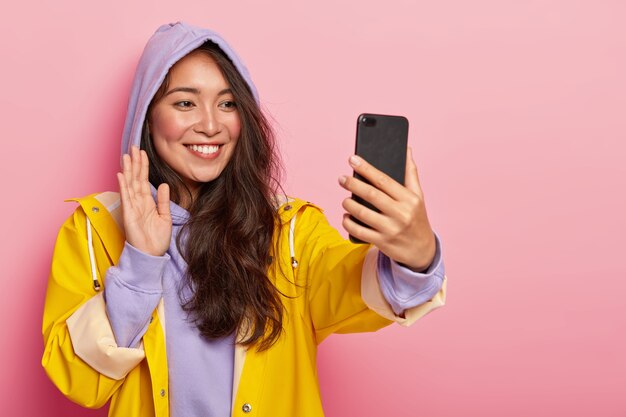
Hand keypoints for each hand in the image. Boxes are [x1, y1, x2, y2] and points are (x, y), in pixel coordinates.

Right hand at [117, 146, 171, 256]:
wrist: (151, 255)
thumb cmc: (157, 239)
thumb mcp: (165, 217)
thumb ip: (163, 201)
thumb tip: (163, 184)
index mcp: (147, 202)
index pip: (144, 180)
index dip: (143, 166)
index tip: (142, 153)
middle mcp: (138, 202)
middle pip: (135, 178)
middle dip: (134, 163)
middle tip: (133, 148)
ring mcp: (132, 207)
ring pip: (129, 184)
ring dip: (127, 170)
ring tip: (126, 156)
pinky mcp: (128, 215)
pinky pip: (126, 197)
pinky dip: (123, 186)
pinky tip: (121, 175)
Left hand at [338, 147, 435, 271]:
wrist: (422, 250)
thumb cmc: (417, 218)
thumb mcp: (418, 196)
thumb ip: (411, 173)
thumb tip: (406, 149)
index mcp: (409, 199)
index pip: (383, 180)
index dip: (366, 168)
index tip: (352, 160)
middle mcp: (401, 214)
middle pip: (371, 195)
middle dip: (352, 184)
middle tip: (341, 178)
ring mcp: (390, 229)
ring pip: (362, 214)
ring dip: (349, 204)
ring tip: (345, 199)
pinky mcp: (382, 242)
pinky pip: (359, 231)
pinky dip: (348, 223)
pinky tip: (346, 216)